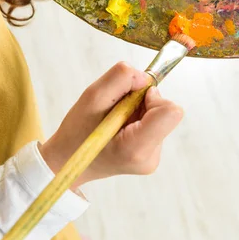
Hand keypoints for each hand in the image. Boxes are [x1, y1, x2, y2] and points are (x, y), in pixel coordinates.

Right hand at [39, 62, 182, 188]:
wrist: (69, 161)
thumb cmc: (77, 133)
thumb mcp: (91, 98)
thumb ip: (120, 80)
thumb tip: (146, 79)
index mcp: (136, 147)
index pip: (170, 112)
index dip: (152, 96)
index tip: (131, 97)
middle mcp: (150, 157)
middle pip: (165, 111)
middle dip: (141, 102)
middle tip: (115, 110)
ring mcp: (152, 158)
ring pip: (159, 115)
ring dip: (137, 109)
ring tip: (113, 120)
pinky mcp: (152, 154)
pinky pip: (154, 123)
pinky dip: (137, 118)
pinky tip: (118, 127)